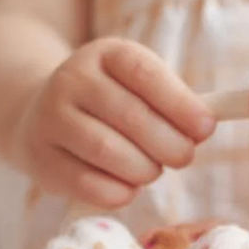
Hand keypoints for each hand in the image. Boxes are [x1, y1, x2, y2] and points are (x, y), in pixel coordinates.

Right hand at [14, 38, 215, 208]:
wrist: (42, 117)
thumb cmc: (111, 108)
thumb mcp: (139, 90)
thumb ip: (174, 104)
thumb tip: (206, 125)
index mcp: (104, 55)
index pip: (145, 75)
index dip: (181, 105)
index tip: (206, 129)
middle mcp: (72, 79)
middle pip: (131, 117)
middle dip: (169, 145)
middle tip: (183, 157)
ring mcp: (51, 118)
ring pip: (109, 152)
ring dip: (144, 170)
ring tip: (151, 171)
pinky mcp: (42, 159)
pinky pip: (89, 185)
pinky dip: (120, 193)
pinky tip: (128, 188)